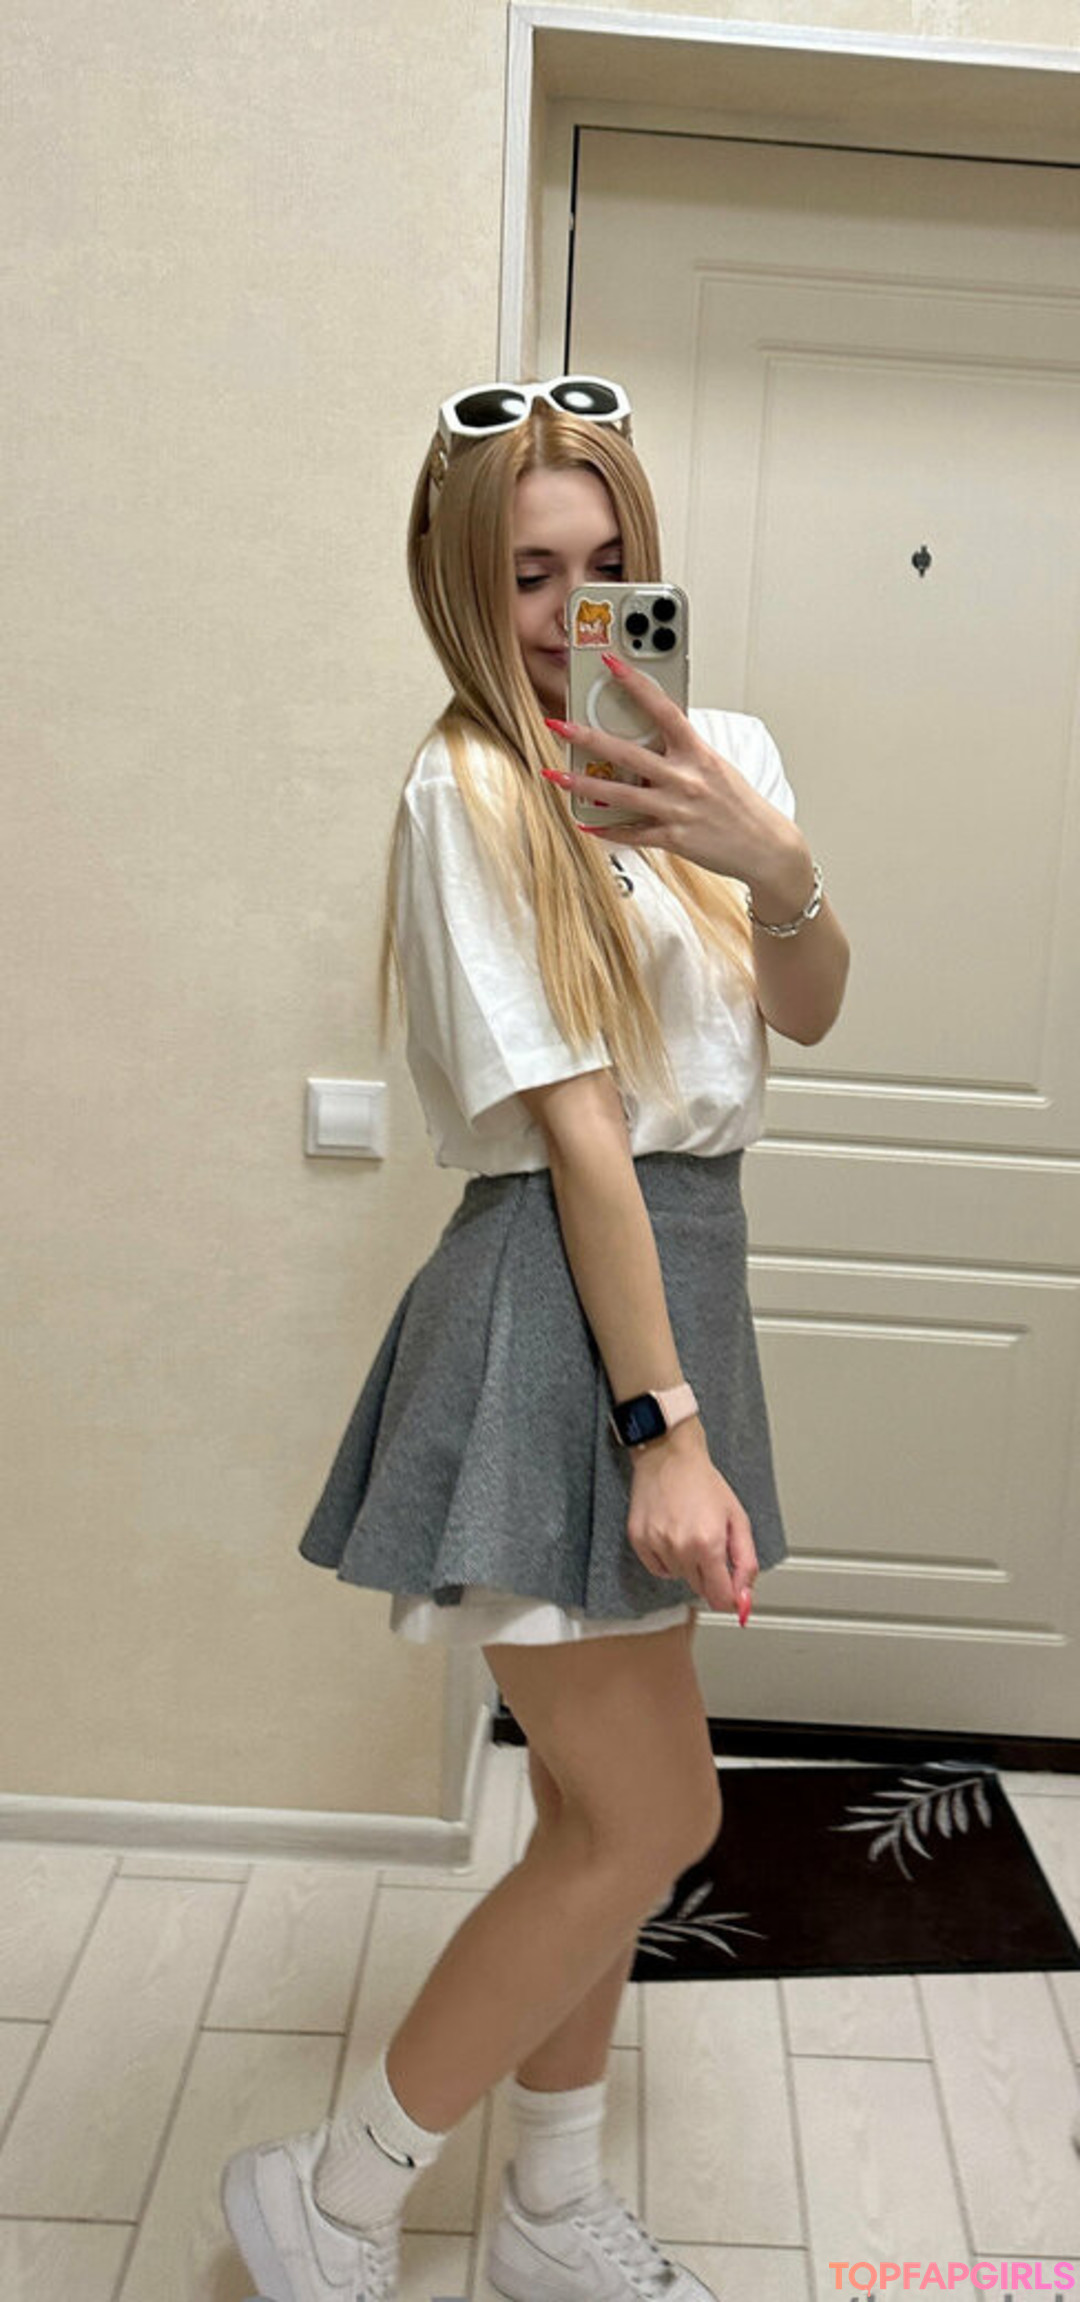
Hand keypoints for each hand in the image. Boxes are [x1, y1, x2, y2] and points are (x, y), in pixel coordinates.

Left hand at [542, 651, 806, 897]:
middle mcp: (685, 778)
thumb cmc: (739, 804)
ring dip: (583, 786)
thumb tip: (649, 737)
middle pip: (627, 753)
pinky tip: (586, 823)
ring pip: (620, 796)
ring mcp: (677, 809)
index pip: (663, 709)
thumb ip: (682, 752)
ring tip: (555, 776)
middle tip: (558, 725)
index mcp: (698, 753)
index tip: (611, 663)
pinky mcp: (673, 838)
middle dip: (587, 738)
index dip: (635, 683)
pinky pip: (632, 834)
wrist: (765, 846)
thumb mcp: (715, 766)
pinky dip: (607, 830)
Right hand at [627, 1422, 758, 1618]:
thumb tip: (744, 1597)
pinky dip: (667, 1560)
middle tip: (711, 1545)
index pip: (720, 1596)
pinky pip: (658, 1569)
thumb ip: (746, 1562)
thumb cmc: (704, 1483)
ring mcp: (656, 1544)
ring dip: (688, 1565)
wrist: (670, 1457)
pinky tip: (672, 1536)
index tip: (733, 1594)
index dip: (730, 1599)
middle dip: (710, 1575)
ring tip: (689, 1533)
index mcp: (709, 1543)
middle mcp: (681, 1547)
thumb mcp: (737, 1520)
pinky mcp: (638, 1540)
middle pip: (700, 1589)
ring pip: (679, 1578)